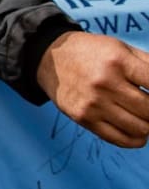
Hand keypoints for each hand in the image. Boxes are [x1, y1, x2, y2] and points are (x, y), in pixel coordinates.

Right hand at [36, 31, 148, 146]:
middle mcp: (105, 83)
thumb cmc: (92, 52)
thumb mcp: (121, 49)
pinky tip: (139, 132)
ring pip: (140, 128)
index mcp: (118, 62)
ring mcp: (93, 103)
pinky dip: (137, 140)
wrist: (50, 58)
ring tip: (146, 118)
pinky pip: (120, 139)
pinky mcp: (83, 118)